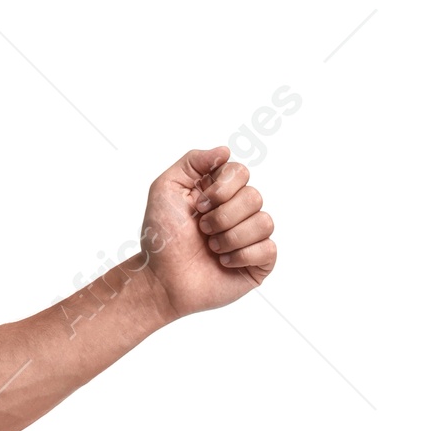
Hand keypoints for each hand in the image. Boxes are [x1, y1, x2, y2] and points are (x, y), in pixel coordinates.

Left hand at [142, 144, 276, 321]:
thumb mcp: (165, 189)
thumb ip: (192, 161)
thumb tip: (226, 151)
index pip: (241, 172)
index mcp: (220, 192)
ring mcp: (250, 237)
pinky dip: (242, 256)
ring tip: (212, 249)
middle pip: (254, 196)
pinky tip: (223, 263)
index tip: (198, 206)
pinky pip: (268, 248)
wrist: (161, 279)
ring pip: (264, 222)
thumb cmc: (161, 238)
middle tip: (202, 231)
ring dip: (231, 237)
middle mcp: (238, 211)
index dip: (222, 189)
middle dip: (222, 216)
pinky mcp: (258, 262)